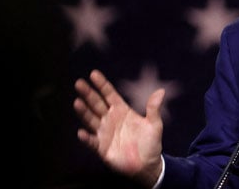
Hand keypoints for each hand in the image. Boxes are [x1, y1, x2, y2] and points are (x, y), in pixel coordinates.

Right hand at [73, 69, 164, 186]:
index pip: (109, 94)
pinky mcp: (102, 148)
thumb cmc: (151, 143)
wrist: (148, 165)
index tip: (93, 74)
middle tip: (79, 83)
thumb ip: (154, 108)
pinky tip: (81, 133)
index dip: (102, 84)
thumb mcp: (154, 124)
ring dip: (84, 112)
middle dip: (88, 94)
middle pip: (97, 103)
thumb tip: (161, 91)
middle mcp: (110, 119)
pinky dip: (86, 138)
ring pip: (91, 119)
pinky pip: (92, 142)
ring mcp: (104, 133)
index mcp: (122, 110)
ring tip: (77, 102)